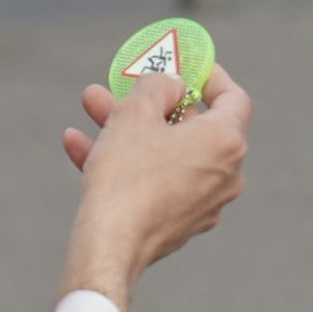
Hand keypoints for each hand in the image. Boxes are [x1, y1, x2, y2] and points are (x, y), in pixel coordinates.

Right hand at [58, 63, 251, 311]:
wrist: (110, 246)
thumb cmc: (128, 175)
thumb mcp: (137, 112)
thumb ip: (159, 85)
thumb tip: (172, 85)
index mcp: (226, 142)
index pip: (233, 98)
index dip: (210, 76)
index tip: (188, 65)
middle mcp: (225, 174)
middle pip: (190, 126)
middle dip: (151, 103)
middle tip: (121, 87)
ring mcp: (204, 202)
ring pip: (165, 153)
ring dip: (128, 130)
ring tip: (90, 107)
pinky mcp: (178, 223)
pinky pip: (155, 182)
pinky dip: (126, 163)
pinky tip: (79, 146)